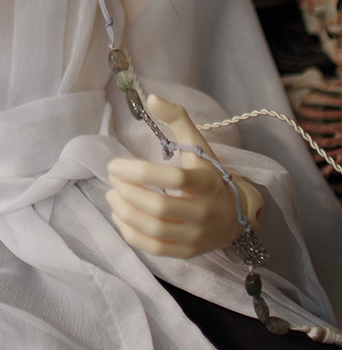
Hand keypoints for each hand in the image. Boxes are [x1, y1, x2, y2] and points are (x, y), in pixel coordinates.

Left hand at [106, 94, 262, 258]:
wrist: (237, 214)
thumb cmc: (210, 175)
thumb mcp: (199, 145)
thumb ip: (176, 119)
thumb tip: (151, 97)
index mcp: (206, 183)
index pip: (172, 178)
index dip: (138, 171)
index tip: (115, 165)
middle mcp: (204, 212)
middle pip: (158, 206)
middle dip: (128, 192)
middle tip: (112, 179)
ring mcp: (196, 235)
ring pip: (153, 229)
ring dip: (125, 212)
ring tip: (111, 196)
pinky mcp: (187, 252)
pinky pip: (154, 247)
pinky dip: (131, 233)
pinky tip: (120, 216)